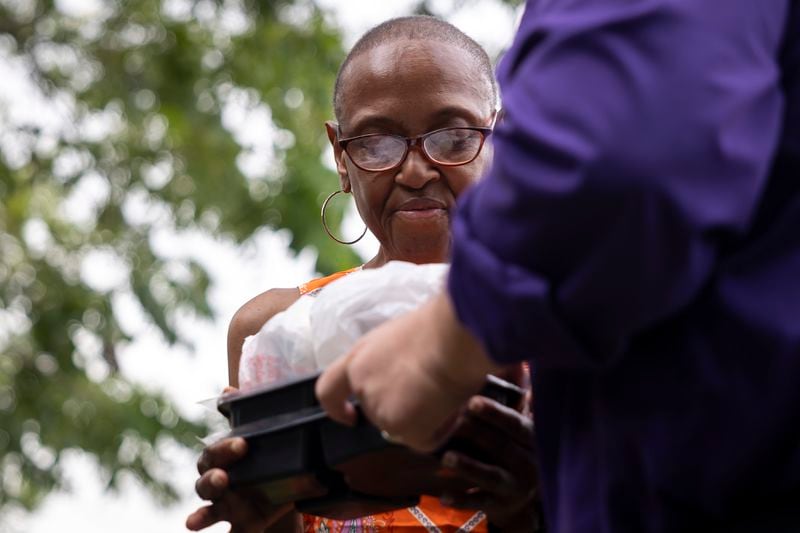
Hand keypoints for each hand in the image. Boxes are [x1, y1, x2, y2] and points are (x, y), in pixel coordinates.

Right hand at [186, 436, 293, 532]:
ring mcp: (227, 506)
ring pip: (209, 510)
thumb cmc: (274, 455)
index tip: (242, 445)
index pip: (217, 452)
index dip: (226, 448)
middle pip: (206, 481)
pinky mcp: (241, 523)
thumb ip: (286, 441)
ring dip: (202, 516)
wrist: (284, 478)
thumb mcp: (280, 446)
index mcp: (225, 458)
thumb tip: (298, 439)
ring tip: (192, 523)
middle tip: (222, 478)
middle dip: (212, 479)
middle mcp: (221, 481)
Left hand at [316, 291, 499, 451]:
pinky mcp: (399, 426)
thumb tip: (408, 377)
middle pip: (379, 412)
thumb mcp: (400, 338)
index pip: (329, 390)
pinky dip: (441, 429)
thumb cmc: (437, 327)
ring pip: (405, 426)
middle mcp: (363, 385)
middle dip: (405, 410)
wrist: (451, 337)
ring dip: (426, 417)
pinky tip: (452, 406)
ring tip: (447, 390)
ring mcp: (378, 408)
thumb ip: (391, 362)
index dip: (337, 408)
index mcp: (359, 359)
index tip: (350, 416)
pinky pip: (424, 440)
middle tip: (432, 392)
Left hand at [439, 396, 541, 531]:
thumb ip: (517, 398)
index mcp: (535, 440)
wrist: (521, 491)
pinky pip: (480, 502)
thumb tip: (517, 362)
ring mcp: (517, 487)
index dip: (496, 413)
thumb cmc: (516, 446)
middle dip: (477, 434)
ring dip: (469, 465)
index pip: (518, 425)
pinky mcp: (500, 505)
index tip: (472, 401)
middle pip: (503, 447)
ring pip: (492, 475)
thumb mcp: (521, 425)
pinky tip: (443, 495)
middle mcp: (531, 464)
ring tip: (447, 456)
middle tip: (453, 421)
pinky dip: (461, 499)